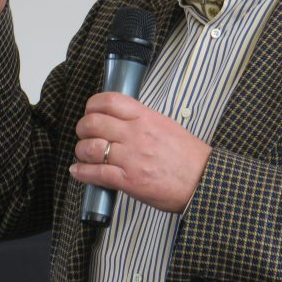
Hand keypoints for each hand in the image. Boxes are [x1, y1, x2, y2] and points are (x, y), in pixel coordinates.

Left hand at [71, 93, 211, 212]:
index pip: (110, 101)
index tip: (91, 111)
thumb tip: (122, 119)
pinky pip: (95, 173)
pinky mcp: (128, 181)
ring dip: (81, 151)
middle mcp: (136, 134)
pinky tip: (79, 171)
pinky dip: (81, 172)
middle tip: (85, 134)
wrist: (203, 181)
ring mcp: (131, 158)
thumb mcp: (167, 126)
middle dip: (83, 128)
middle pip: (93, 123)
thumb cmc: (189, 157)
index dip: (93, 105)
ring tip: (84, 154)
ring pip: (89, 148)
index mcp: (146, 118)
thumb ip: (143, 120)